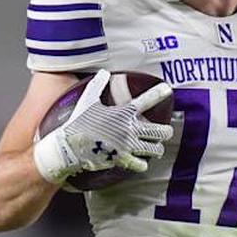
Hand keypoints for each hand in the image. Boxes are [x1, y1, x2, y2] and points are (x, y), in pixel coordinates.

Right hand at [33, 69, 173, 183]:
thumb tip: (104, 72)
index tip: (168, 89)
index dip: (159, 93)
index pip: (146, 100)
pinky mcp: (123, 160)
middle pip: (161, 131)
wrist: (68, 147)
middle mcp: (129, 129)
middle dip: (166, 132)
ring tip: (156, 149)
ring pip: (155, 149)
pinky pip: (142, 164)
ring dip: (157, 149)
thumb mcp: (87, 101)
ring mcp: (127, 145)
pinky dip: (143, 163)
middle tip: (166, 132)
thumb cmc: (77, 123)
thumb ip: (97, 85)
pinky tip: (142, 162)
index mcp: (123, 113)